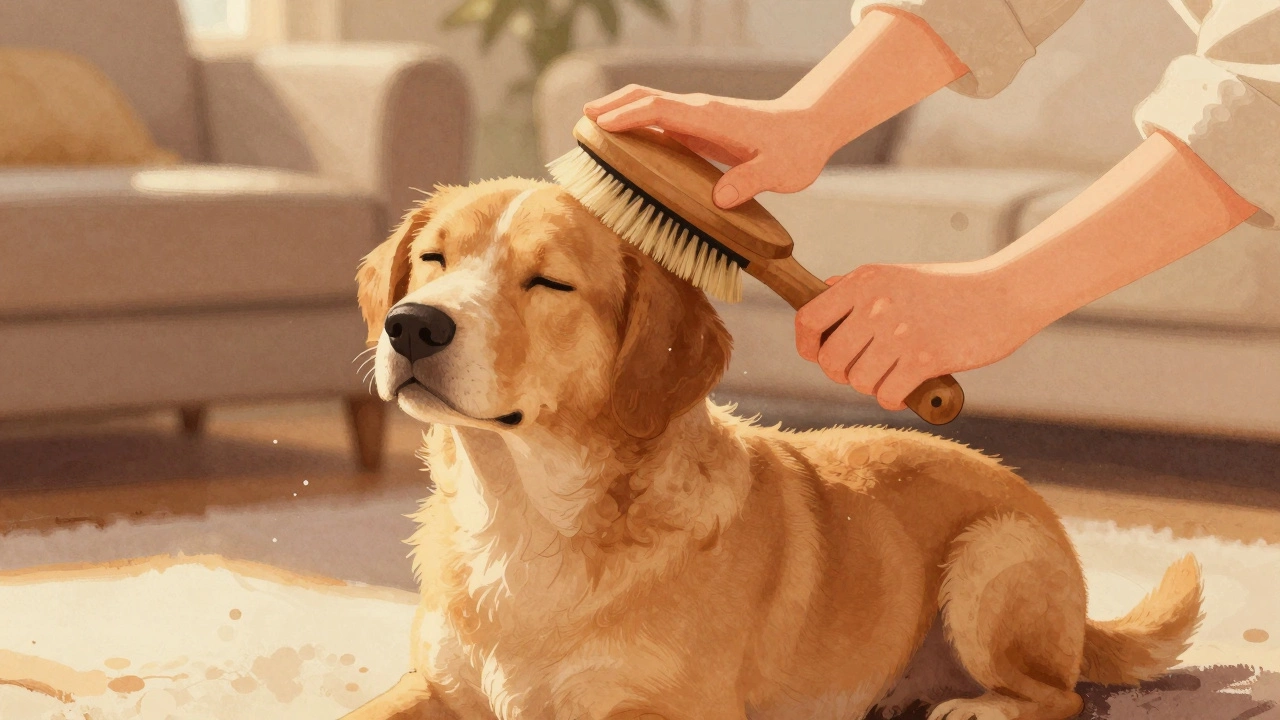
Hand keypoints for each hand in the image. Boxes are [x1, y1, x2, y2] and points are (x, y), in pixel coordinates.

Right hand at [584, 86, 834, 208]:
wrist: (808, 128)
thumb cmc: (795, 149)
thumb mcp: (779, 172)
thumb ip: (750, 182)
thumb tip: (720, 200)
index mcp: (712, 118)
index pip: (662, 109)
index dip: (630, 116)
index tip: (602, 124)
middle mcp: (700, 112)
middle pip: (647, 98)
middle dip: (614, 106)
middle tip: (583, 121)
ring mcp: (697, 117)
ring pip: (650, 105)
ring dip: (620, 111)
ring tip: (590, 127)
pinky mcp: (698, 128)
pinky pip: (659, 121)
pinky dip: (635, 124)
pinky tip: (623, 142)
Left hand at [795, 263, 1041, 410]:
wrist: (1004, 293)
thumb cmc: (949, 288)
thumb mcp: (898, 275)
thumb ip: (858, 286)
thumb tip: (822, 290)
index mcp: (865, 281)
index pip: (809, 318)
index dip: (807, 345)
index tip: (817, 355)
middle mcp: (876, 304)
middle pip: (830, 360)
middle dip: (842, 373)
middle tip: (864, 370)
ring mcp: (901, 332)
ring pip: (858, 381)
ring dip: (872, 386)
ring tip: (892, 374)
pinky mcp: (926, 357)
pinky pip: (888, 394)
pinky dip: (894, 398)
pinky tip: (907, 387)